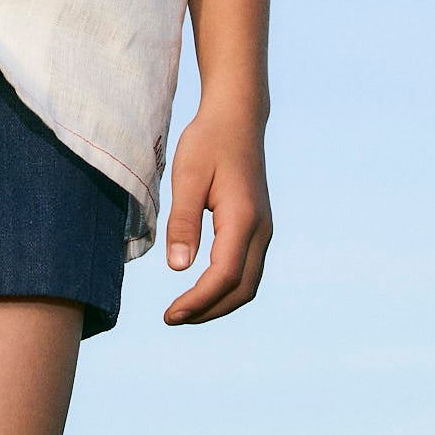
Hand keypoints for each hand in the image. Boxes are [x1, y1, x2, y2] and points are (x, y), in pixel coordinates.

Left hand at [161, 102, 271, 324]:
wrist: (237, 117)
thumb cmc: (207, 141)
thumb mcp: (186, 175)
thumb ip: (182, 221)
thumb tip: (178, 268)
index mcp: (243, 218)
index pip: (224, 276)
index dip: (198, 301)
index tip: (171, 314)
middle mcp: (261, 229)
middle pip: (241, 289)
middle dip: (208, 310)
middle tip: (173, 318)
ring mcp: (264, 230)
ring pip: (248, 283)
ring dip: (219, 302)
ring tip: (185, 310)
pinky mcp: (259, 227)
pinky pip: (247, 269)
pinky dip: (227, 288)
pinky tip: (202, 288)